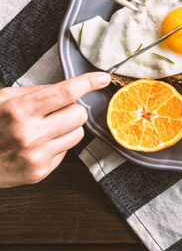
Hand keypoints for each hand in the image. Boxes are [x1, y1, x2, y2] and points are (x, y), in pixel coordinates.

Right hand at [0, 72, 110, 187]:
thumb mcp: (3, 100)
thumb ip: (36, 92)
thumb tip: (70, 88)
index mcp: (20, 110)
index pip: (65, 93)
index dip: (88, 82)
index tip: (102, 78)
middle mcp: (30, 134)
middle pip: (79, 114)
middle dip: (71, 109)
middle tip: (54, 111)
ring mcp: (36, 156)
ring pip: (78, 134)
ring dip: (67, 128)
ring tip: (44, 129)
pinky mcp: (40, 172)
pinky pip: (67, 151)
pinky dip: (57, 145)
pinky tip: (37, 145)